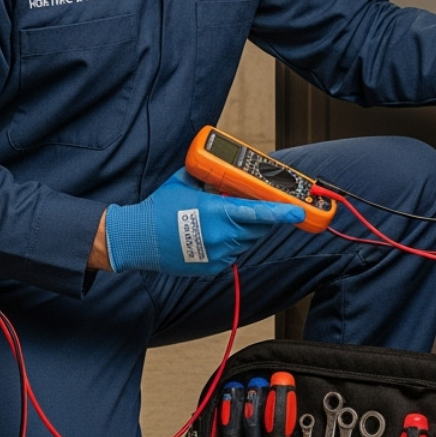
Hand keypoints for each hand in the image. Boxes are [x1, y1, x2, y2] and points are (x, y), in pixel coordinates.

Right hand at [103, 169, 305, 276]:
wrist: (137, 239)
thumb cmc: (159, 209)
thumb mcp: (185, 182)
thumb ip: (207, 175)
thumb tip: (220, 169)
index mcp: (218, 212)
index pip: (260, 212)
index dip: (282, 212)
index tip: (298, 211)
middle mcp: (222, 235)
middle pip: (257, 227)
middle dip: (260, 218)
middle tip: (252, 208)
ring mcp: (218, 254)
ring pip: (246, 241)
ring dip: (243, 230)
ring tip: (220, 221)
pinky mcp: (212, 268)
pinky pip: (232, 254)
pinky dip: (229, 244)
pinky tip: (211, 236)